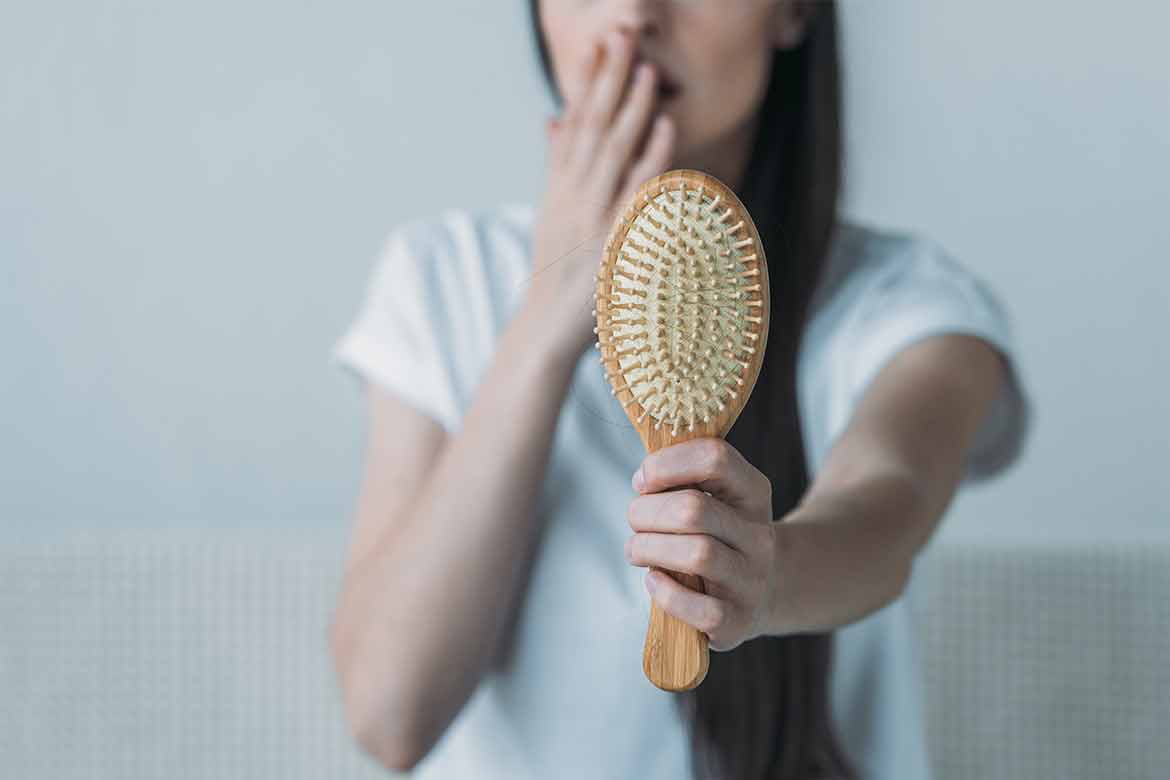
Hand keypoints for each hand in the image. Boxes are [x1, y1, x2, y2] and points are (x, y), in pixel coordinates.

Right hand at [526, 27, 674, 360]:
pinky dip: (650, 158)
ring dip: (632, 109)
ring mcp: (593, 216)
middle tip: (623, 36)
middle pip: (593, 127)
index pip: (575, 120)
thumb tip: (553, 117)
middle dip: (610, 80)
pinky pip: (636, 193)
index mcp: (560, 185)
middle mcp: (574, 194)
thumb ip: (555, 162)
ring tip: (648, 71)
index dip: (588, 80)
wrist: (545, 327)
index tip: (600, 42)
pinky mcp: (612, 241)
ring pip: (614, 152)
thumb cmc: (554, 269)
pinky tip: (664, 129)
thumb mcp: (549, 210)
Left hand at [624, 438, 777, 651]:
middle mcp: (759, 535)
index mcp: (753, 492)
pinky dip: (666, 593)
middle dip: (646, 512)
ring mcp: (752, 580)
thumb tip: (644, 479)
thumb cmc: (718, 537)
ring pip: (697, 553)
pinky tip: (654, 581)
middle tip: (635, 520)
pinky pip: (700, 608)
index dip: (666, 464)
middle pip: (693, 509)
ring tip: (637, 550)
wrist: (761, 592)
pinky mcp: (738, 620)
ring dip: (648, 548)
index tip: (642, 481)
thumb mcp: (714, 498)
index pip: (715, 458)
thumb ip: (682, 481)